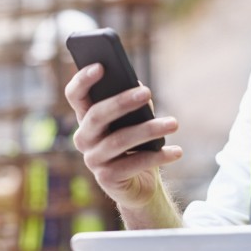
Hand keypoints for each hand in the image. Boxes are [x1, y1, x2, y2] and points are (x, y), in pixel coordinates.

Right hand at [64, 63, 181, 211]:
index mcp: (86, 117)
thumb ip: (133, 102)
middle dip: (122, 102)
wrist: (139, 184)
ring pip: (118, 140)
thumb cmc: (137, 144)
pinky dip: (157, 157)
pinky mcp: (106, 179)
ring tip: (173, 123)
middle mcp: (83, 138)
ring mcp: (92, 160)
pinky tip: (176, 151)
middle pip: (97, 115)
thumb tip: (139, 88)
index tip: (101, 66)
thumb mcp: (134, 120)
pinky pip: (133, 164)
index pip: (75, 95)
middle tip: (147, 92)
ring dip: (149, 130)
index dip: (83, 80)